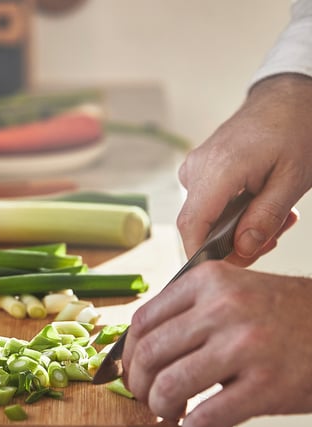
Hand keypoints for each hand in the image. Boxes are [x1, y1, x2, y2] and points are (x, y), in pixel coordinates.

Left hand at [122, 261, 311, 426]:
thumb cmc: (285, 316)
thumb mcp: (233, 293)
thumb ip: (188, 312)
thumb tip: (140, 348)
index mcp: (209, 281)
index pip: (143, 321)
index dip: (127, 355)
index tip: (132, 371)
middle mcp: (224, 308)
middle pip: (148, 355)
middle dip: (138, 386)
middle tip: (148, 398)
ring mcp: (246, 346)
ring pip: (169, 386)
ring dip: (161, 408)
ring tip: (172, 412)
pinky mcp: (268, 386)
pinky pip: (206, 417)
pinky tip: (199, 426)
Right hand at [178, 74, 311, 265]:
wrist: (288, 96)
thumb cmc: (295, 127)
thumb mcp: (293, 179)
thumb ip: (266, 218)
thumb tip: (242, 250)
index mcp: (218, 169)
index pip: (192, 225)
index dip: (200, 254)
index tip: (219, 269)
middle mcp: (197, 169)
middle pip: (198, 226)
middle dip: (230, 243)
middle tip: (270, 239)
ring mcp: (194, 169)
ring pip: (204, 217)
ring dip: (235, 228)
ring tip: (271, 218)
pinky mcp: (199, 171)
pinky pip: (207, 204)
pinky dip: (230, 213)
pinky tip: (256, 206)